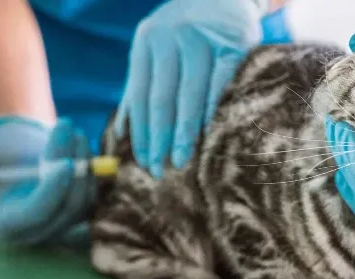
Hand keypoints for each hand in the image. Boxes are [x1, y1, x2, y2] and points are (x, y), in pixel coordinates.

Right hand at [0, 116, 92, 244]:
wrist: (19, 149)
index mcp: (8, 223)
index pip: (36, 213)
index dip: (52, 190)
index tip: (65, 162)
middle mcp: (38, 231)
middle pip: (65, 207)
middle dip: (73, 169)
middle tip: (70, 131)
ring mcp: (63, 224)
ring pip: (84, 198)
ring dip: (84, 162)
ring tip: (74, 132)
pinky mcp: (81, 211)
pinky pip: (94, 193)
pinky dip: (91, 168)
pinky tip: (80, 144)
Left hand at [116, 0, 269, 178]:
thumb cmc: (187, 30)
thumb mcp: (156, 48)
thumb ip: (139, 85)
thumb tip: (119, 132)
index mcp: (147, 40)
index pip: (139, 95)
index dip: (140, 132)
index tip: (142, 162)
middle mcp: (171, 37)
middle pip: (161, 99)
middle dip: (159, 139)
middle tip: (158, 171)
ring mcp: (203, 38)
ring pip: (190, 95)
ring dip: (185, 133)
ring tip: (181, 161)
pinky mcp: (234, 43)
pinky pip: (221, 85)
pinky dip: (213, 112)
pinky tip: (209, 136)